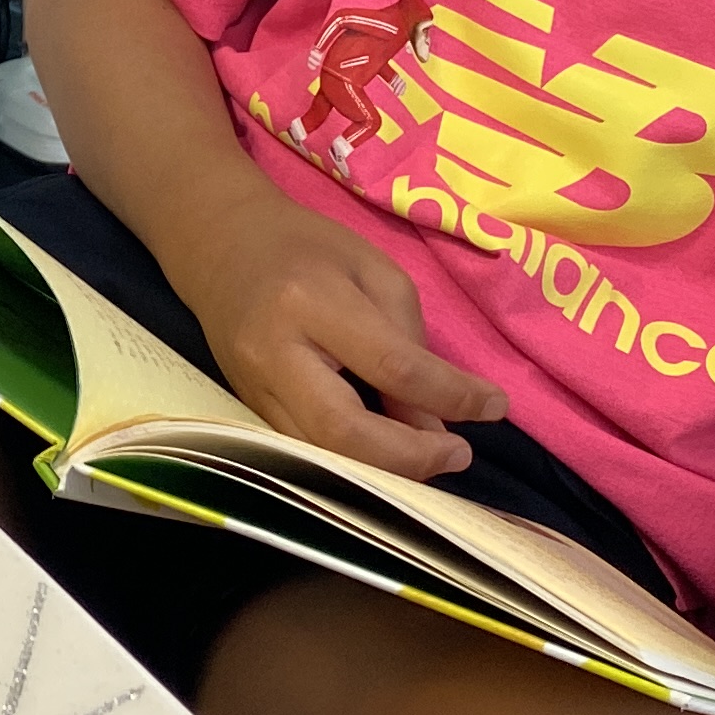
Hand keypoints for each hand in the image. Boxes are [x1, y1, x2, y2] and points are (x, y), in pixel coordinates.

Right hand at [158, 192, 505, 479]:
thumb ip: (408, 340)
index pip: (392, 364)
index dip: (451, 395)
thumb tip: (435, 422)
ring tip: (431, 459)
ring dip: (385, 470)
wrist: (219, 244)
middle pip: (344, 431)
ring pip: (321, 454)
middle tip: (458, 454)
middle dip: (411, 457)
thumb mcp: (372, 268)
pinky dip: (354, 462)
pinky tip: (388, 455)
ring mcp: (254, 388)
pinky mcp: (248, 408)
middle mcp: (276, 353)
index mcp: (312, 300)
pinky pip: (305, 450)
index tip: (495, 407)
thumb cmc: (307, 246)